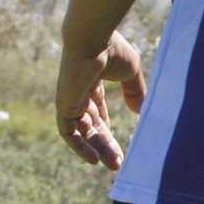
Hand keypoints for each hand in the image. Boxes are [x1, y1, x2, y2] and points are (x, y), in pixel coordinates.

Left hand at [53, 31, 149, 171]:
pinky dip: (78, 146)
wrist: (93, 38)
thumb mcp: (130, 72)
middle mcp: (78, 93)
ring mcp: (69, 99)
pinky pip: (67, 132)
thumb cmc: (112, 50)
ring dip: (96, 149)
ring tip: (112, 165)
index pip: (97, 113)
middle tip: (118, 164)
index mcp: (91, 82)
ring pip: (81, 132)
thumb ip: (135, 92)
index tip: (121, 148)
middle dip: (104, 145)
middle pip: (90, 126)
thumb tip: (140, 112)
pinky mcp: (64, 104)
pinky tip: (93, 160)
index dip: (107, 131)